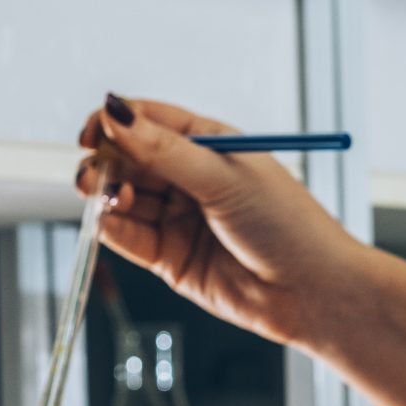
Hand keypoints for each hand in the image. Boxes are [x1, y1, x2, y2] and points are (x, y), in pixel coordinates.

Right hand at [76, 96, 374, 350]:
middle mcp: (190, 179)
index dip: (115, 123)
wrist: (313, 291)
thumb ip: (165, 150)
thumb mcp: (224, 176)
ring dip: (107, 194)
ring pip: (123, 198)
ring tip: (109, 197)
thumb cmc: (285, 224)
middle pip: (128, 159)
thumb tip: (115, 113)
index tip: (92, 132)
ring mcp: (179, 219)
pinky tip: (108, 222)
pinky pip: (129, 237)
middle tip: (95, 173)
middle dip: (106, 162)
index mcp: (209, 146)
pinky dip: (112, 228)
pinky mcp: (170, 258)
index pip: (148, 122)